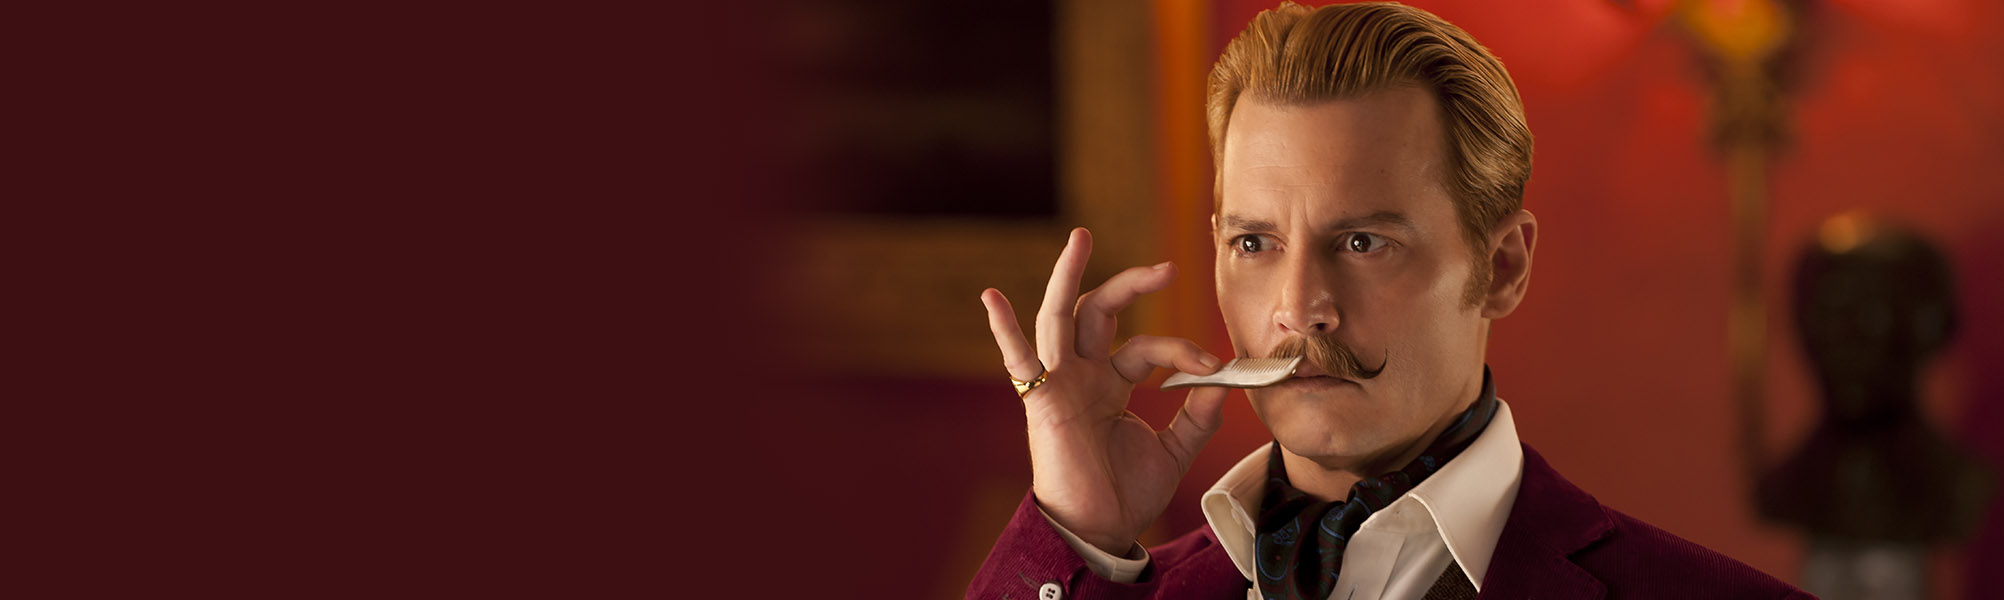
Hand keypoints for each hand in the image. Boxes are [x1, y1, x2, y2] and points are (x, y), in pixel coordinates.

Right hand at [980, 227, 1229, 553]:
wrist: (1101, 531)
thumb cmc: (1126, 494)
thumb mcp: (1174, 450)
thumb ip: (1196, 417)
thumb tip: (1222, 383)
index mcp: (1110, 383)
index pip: (1146, 346)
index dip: (1182, 348)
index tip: (1215, 364)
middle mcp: (1082, 374)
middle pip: (1100, 311)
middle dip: (1131, 283)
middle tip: (1167, 267)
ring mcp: (1060, 383)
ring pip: (1060, 318)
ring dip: (1068, 276)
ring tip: (1080, 238)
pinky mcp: (1042, 402)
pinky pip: (1019, 361)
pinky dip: (1004, 330)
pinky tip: (992, 298)